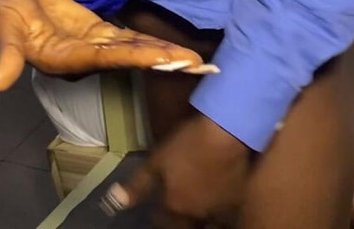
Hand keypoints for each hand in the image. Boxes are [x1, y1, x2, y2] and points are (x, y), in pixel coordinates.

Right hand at [0, 0, 217, 103]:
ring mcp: (96, 46)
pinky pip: (131, 39)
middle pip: (134, 59)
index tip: (170, 60)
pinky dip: (155, 44)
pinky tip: (178, 51)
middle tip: (205, 69)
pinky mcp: (98, 33)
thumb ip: (4, 58)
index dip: (141, 57)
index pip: (111, 57)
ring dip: (169, 57)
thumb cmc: (3, 12)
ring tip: (201, 63)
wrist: (5, 0)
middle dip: (168, 64)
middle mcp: (87, 58)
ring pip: (137, 50)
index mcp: (66, 59)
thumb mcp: (2, 30)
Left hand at [105, 114, 250, 226]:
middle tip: (178, 214)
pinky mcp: (239, 201)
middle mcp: (198, 215)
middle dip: (180, 223)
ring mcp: (221, 210)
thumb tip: (114, 203)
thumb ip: (137, 185)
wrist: (227, 133)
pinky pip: (226, 215)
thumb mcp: (156, 161)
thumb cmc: (188, 145)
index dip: (159, 220)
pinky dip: (219, 212)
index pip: (163, 224)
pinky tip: (218, 201)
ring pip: (209, 225)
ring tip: (198, 210)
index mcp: (176, 208)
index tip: (158, 213)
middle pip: (186, 228)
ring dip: (201, 221)